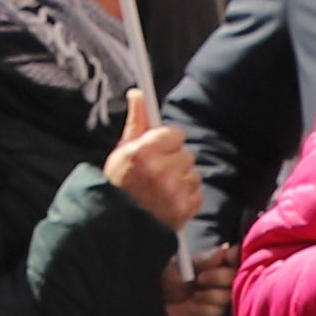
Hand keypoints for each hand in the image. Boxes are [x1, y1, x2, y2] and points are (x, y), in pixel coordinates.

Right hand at [102, 94, 198, 229]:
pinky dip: (187, 200)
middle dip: (175, 163)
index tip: (158, 152)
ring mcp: (173, 190)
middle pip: (186, 155)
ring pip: (194, 175)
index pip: (176, 134)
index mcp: (143, 151)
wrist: (118, 223)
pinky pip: (197, 194)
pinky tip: (170, 203)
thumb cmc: (119, 184)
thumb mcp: (123, 150)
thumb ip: (136, 121)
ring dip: (182, 182)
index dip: (167, 143)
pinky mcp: (184, 209)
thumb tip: (138, 93)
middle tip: (157, 175)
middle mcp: (160, 169)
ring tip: (164, 191)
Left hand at [165, 236, 233, 315]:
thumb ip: (202, 260)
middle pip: (235, 276)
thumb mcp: (179, 267)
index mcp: (216, 263)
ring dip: (208, 295)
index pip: (236, 256)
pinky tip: (193, 308)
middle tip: (199, 279)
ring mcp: (223, 299)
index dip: (233, 256)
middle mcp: (224, 280)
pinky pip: (218, 311)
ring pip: (227, 295)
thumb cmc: (170, 283)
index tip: (227, 257)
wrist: (160, 309)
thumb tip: (223, 250)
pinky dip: (202, 309)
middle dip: (218, 277)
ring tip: (194, 296)